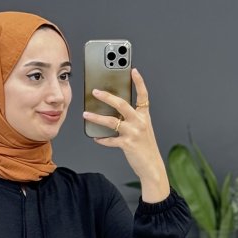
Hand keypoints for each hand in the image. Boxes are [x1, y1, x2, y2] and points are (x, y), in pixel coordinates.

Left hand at [82, 68, 164, 183]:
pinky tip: (96, 138)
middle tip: (95, 91)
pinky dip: (102, 139)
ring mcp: (133, 133)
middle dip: (107, 96)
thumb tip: (114, 112)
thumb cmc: (145, 147)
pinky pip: (110, 140)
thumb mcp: (143, 129)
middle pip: (122, 104)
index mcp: (144, 116)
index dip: (139, 82)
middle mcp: (140, 122)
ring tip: (86, 114)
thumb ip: (132, 119)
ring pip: (111, 121)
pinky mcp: (127, 144)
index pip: (143, 95)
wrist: (152, 166)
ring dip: (96, 117)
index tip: (133, 70)